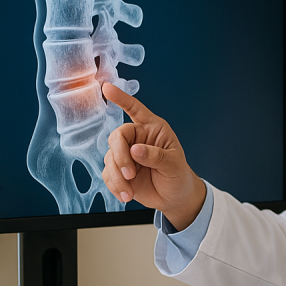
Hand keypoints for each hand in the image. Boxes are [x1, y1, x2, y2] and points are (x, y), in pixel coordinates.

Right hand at [101, 83, 205, 229]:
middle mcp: (137, 138)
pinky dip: (115, 186)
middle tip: (130, 174)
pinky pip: (108, 174)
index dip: (122, 98)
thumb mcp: (174, 165)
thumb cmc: (178, 175)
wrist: (175, 197)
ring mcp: (126, 154)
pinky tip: (126, 195)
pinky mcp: (119, 171)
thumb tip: (135, 150)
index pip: (135, 109)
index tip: (107, 88)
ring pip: (109, 158)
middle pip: (116, 137)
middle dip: (120, 156)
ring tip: (130, 190)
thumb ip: (156, 156)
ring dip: (118, 176)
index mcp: (153, 129)